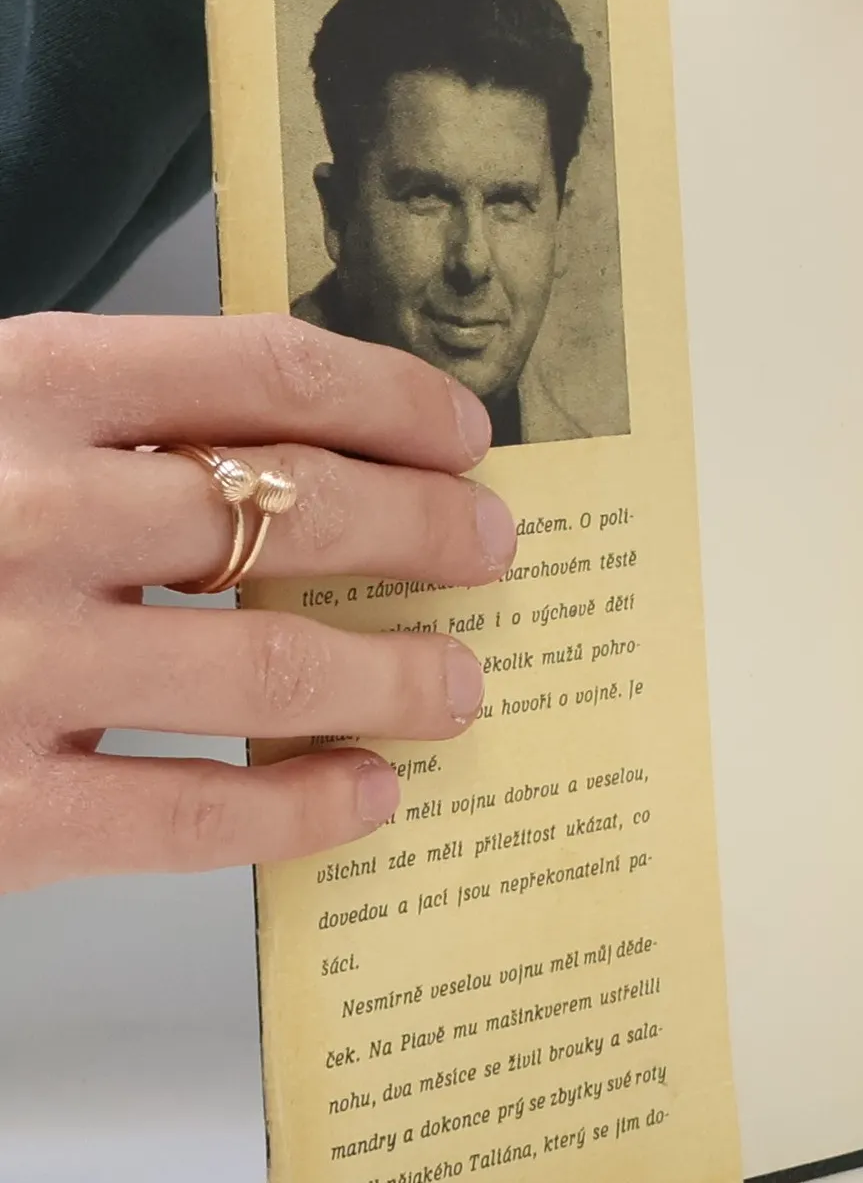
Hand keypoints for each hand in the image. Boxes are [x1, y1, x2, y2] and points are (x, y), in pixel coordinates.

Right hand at [0, 313, 516, 890]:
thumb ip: (96, 416)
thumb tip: (299, 443)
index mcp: (16, 385)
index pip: (263, 368)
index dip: (394, 398)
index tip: (466, 432)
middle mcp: (26, 511)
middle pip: (299, 509)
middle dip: (426, 529)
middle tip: (494, 549)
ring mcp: (10, 664)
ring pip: (273, 666)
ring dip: (398, 675)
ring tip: (460, 683)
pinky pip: (197, 814)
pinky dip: (307, 807)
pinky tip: (370, 796)